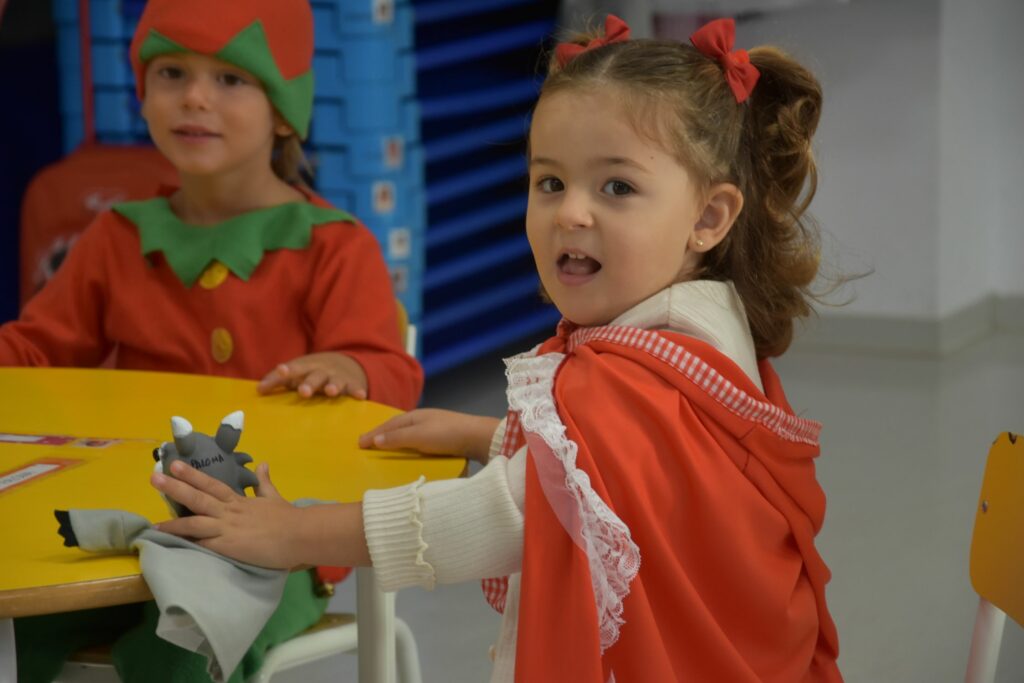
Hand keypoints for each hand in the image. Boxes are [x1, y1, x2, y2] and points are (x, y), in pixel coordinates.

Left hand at [151, 460, 302, 568]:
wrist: (299, 534)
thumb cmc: (288, 518)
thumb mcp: (274, 497)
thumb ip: (264, 482)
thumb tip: (263, 464)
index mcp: (239, 501)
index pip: (211, 484)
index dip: (192, 475)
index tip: (174, 465)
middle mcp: (229, 512)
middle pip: (197, 497)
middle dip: (175, 487)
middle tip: (154, 477)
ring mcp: (227, 529)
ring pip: (195, 523)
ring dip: (173, 523)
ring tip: (153, 524)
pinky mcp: (229, 547)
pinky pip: (203, 546)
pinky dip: (188, 545)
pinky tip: (174, 548)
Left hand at [257, 352, 367, 398]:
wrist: (347, 363)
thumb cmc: (313, 372)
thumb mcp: (297, 371)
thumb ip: (277, 380)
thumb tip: (258, 390)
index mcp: (306, 367)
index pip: (294, 368)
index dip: (286, 371)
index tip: (280, 371)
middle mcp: (322, 371)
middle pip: (314, 376)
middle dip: (309, 383)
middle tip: (303, 391)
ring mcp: (338, 377)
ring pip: (335, 382)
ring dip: (333, 386)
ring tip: (330, 391)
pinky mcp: (352, 385)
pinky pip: (355, 389)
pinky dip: (357, 391)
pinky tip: (360, 396)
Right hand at [358, 409, 499, 464]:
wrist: (479, 438)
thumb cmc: (447, 435)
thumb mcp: (419, 436)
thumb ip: (397, 438)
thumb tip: (375, 440)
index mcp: (415, 416)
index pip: (388, 425)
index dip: (373, 434)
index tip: (358, 444)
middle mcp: (423, 420)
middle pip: (397, 427)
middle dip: (381, 435)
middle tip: (367, 445)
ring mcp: (434, 429)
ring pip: (408, 435)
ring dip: (394, 441)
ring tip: (383, 451)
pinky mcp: (444, 439)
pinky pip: (418, 442)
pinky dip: (407, 446)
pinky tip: (408, 454)